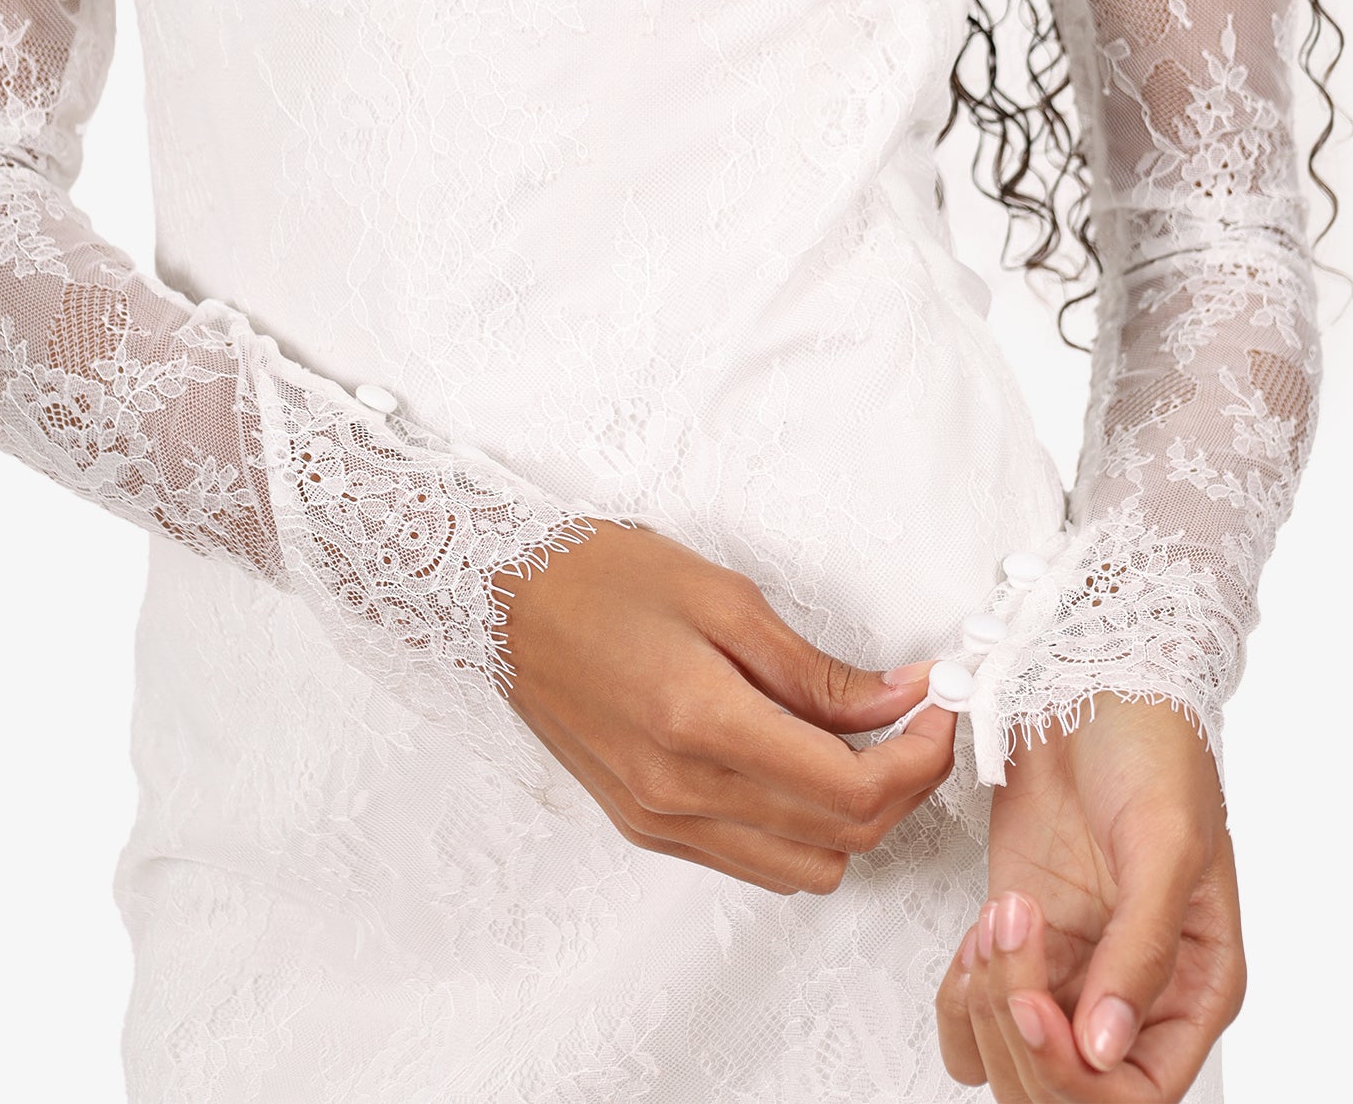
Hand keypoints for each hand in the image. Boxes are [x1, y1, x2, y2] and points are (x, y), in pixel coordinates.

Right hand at [492, 519, 955, 892]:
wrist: (505, 598)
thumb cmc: (605, 577)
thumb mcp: (724, 598)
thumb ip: (815, 669)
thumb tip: (901, 700)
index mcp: (703, 726)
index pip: (853, 790)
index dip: (920, 759)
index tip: (940, 709)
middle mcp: (681, 795)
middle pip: (841, 840)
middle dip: (901, 787)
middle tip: (914, 719)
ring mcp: (660, 821)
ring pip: (804, 869)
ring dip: (852, 819)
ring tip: (857, 742)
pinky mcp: (646, 829)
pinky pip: (752, 861)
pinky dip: (797, 828)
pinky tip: (796, 762)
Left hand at [935, 693, 1245, 1098]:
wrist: (1091, 675)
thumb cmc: (1152, 746)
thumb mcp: (1166, 844)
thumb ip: (1142, 951)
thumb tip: (1104, 1050)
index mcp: (1193, 989)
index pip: (1136, 1097)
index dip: (1074, 1074)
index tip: (1035, 1005)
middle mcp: (1130, 992)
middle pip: (1064, 1091)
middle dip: (1020, 1037)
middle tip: (1009, 945)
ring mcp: (1067, 964)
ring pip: (1009, 1055)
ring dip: (985, 1007)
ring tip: (1000, 919)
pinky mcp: (1017, 931)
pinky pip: (972, 1007)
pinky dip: (959, 985)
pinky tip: (980, 923)